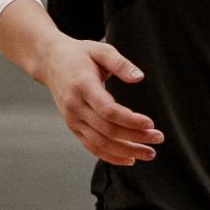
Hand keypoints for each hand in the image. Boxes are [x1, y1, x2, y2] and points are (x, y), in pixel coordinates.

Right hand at [36, 37, 161, 165]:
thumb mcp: (102, 50)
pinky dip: (110, 155)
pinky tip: (129, 158)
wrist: (51, 62)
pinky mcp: (73, 127)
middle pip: (107, 130)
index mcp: (83, 87)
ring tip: (149, 153)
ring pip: (100, 143)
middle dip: (135, 138)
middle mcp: (75, 107)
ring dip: (126, 151)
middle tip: (158, 138)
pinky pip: (91, 146)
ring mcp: (72, 120)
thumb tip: (140, 77)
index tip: (150, 123)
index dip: (130, 120)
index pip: (108, 111)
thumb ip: (121, 64)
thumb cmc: (81, 54)